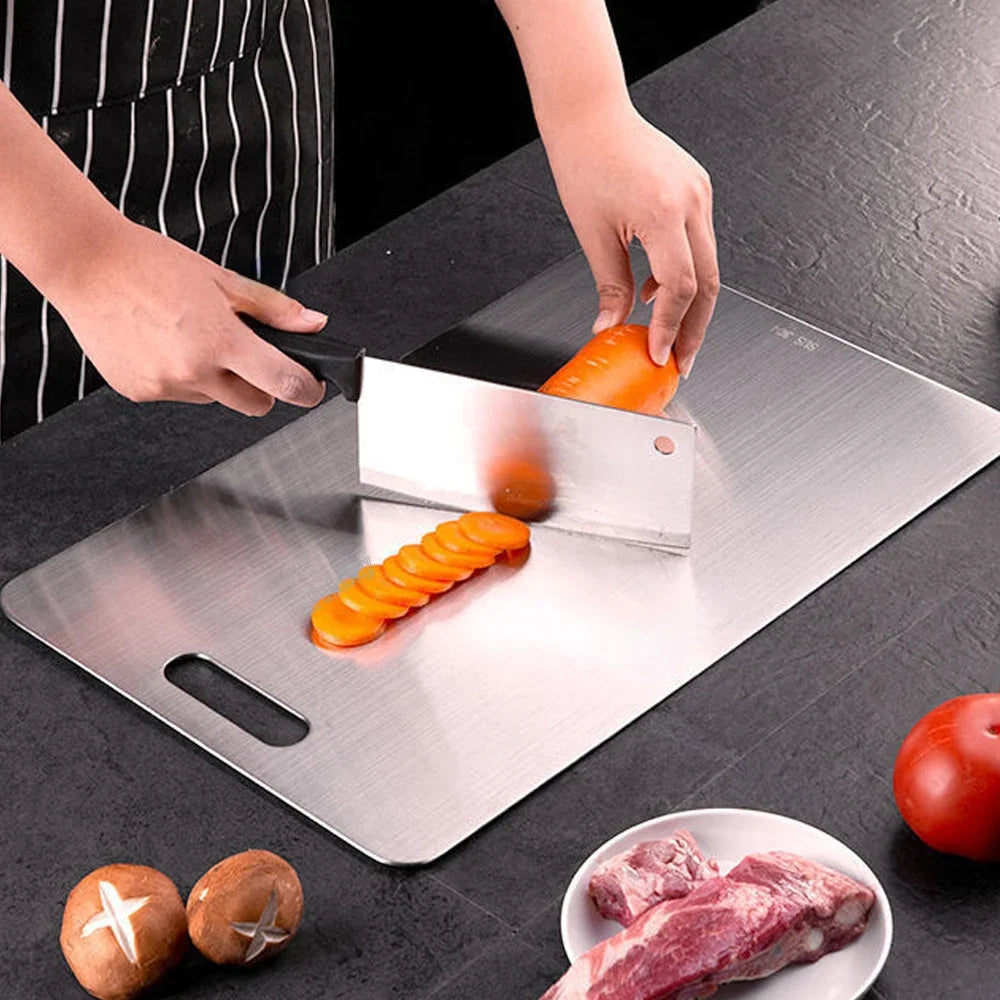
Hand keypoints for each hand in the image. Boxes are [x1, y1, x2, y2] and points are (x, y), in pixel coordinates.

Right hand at [52, 219, 326, 415]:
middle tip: (245, 355)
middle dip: (261, 386)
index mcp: (220, 341)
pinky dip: (180, 377)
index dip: (306, 389)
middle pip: (254, 404)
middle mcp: (192, 370)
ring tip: (188, 336)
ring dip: (215, 379)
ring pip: (215, 399)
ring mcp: (164, 385)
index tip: (311, 387)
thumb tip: (313, 324)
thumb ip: (273, 309)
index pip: (283, 383)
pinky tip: (162, 344)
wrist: (85, 263)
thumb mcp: (222, 280)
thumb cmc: (150, 265)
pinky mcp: (138, 392)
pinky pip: (179, 394)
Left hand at [542, 104, 718, 374]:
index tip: (658, 355)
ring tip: (670, 336)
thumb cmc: (585, 161)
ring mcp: (699, 192)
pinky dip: (684, 273)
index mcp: (664, 211)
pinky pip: (698, 242)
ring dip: (690, 305)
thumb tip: (610, 328)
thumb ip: (610, 286)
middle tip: (681, 361)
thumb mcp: (592, 234)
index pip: (680, 288)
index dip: (670, 328)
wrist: (591, 114)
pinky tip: (656, 294)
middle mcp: (691, 200)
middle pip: (707, 283)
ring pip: (708, 265)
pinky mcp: (696, 189)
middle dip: (694, 329)